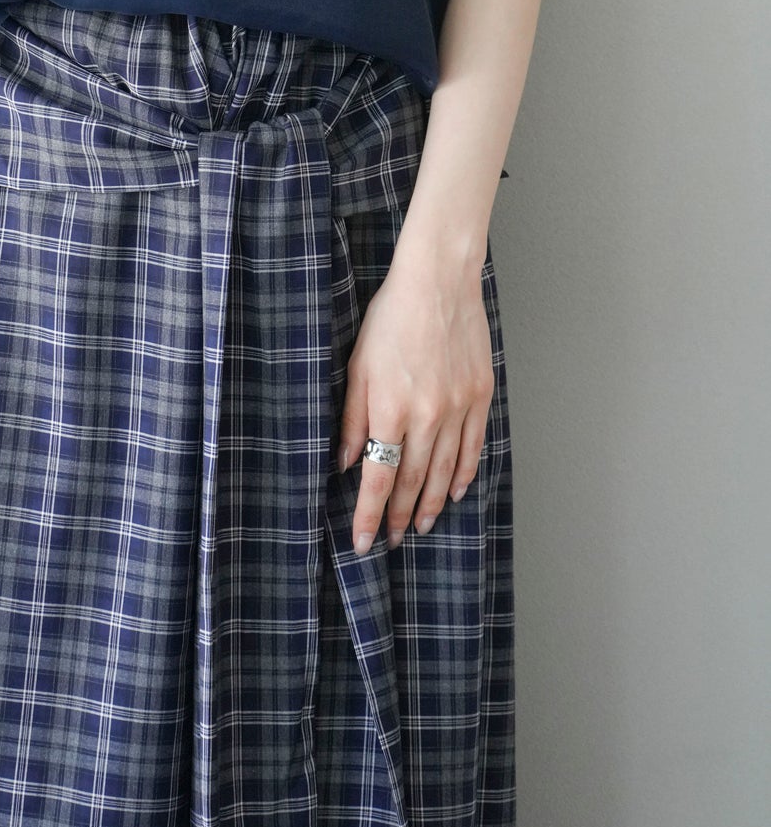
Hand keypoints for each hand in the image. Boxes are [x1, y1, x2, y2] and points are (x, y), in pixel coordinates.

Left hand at [335, 244, 493, 554]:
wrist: (438, 284)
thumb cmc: (391, 318)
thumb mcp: (357, 366)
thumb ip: (352, 418)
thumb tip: (346, 461)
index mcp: (391, 411)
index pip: (378, 479)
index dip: (369, 515)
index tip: (363, 542)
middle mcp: (428, 418)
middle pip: (412, 482)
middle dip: (398, 516)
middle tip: (390, 540)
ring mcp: (458, 410)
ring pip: (445, 473)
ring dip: (430, 504)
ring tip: (419, 526)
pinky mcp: (479, 398)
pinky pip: (473, 449)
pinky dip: (463, 476)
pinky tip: (454, 492)